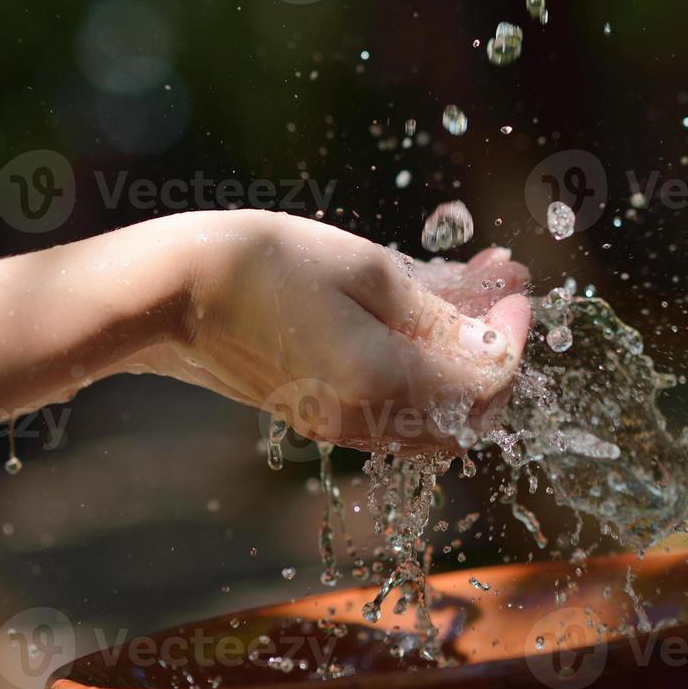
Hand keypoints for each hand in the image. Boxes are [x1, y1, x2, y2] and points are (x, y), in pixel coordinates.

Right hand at [125, 212, 531, 452]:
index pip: (489, 380)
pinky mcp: (319, 415)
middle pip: (470, 412)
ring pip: (436, 416)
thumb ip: (438, 311)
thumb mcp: (365, 270)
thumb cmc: (266, 263)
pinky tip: (418, 315)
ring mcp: (340, 425)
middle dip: (497, 349)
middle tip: (500, 286)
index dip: (514, 331)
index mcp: (384, 385)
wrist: (172, 292)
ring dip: (464, 359)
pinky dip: (425, 369)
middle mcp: (367, 422)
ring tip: (467, 292)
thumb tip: (496, 331)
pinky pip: (397, 410)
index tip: (514, 279)